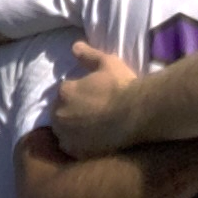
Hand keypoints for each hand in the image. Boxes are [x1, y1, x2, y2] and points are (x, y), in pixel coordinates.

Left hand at [51, 42, 145, 156]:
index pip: (65, 92)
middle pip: (60, 113)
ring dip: (72, 129)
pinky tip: (93, 142)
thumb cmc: (123, 87)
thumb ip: (89, 55)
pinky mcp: (76, 151)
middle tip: (93, 114)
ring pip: (64, 131)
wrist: (137, 115)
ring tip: (92, 129)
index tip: (92, 97)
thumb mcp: (108, 64)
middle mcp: (60, 113)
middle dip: (72, 112)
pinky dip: (78, 145)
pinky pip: (71, 148)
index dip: (78, 94)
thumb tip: (74, 46)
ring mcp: (66, 134)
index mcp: (65, 91)